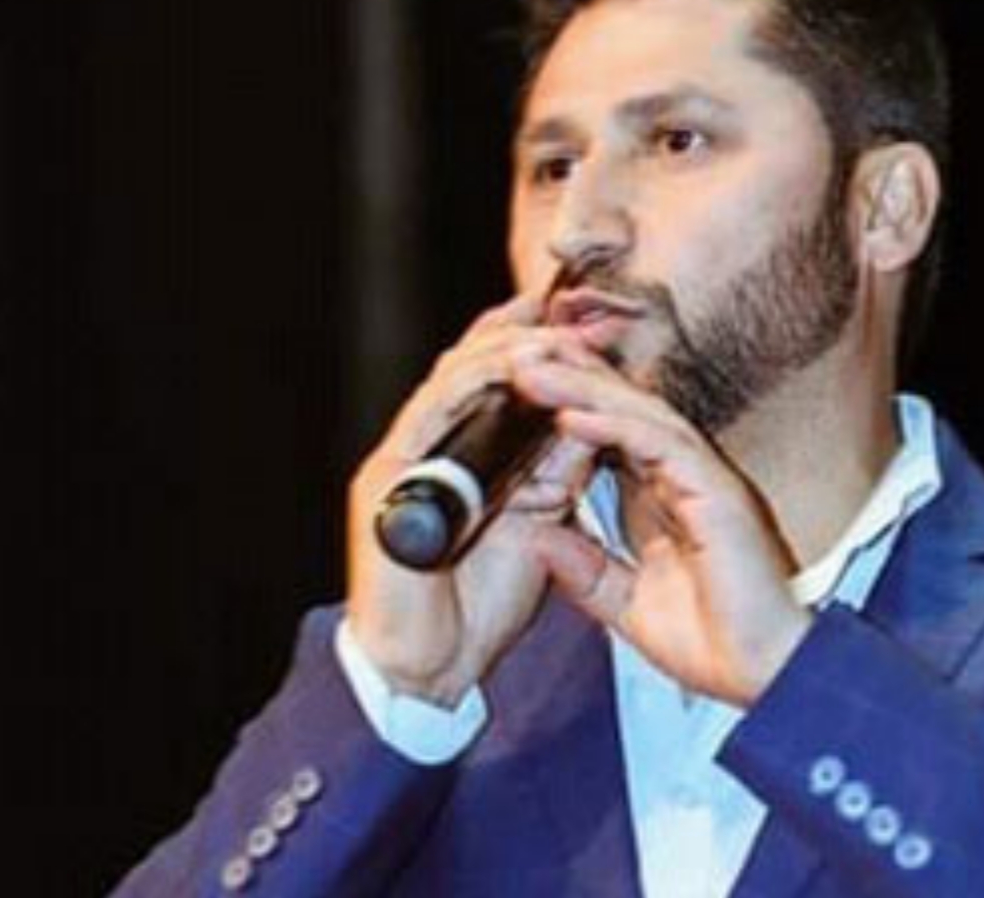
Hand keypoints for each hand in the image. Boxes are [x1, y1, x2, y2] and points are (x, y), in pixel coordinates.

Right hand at [345, 293, 622, 705]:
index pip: (496, 380)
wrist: (429, 669)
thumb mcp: (535, 525)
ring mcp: (404, 457)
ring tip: (556, 332)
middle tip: (583, 313)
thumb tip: (592, 426)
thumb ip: (555, 475)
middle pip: (474, 362)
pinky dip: (476, 382)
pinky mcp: (388, 477)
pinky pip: (433, 411)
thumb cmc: (477, 607)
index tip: (595, 327)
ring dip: (508, 347)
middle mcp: (428, 447)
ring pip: (454, 374)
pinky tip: (516, 365)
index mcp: (459, 457)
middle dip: (531, 332)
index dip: (542, 347)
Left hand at [511, 350, 812, 707]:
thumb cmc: (717, 646)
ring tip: (533, 369)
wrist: (767, 678)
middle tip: (515, 357)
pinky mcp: (717, 492)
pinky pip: (661, 445)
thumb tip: (538, 542)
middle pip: (621, 412)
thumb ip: (586, 572)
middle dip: (569, 381)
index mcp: (664, 500)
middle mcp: (685, 479)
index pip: (609, 437)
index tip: (514, 394)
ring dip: (583, 389)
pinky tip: (571, 414)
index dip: (564, 408)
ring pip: (638, 415)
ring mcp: (704, 480)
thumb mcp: (627, 607)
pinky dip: (614, 426)